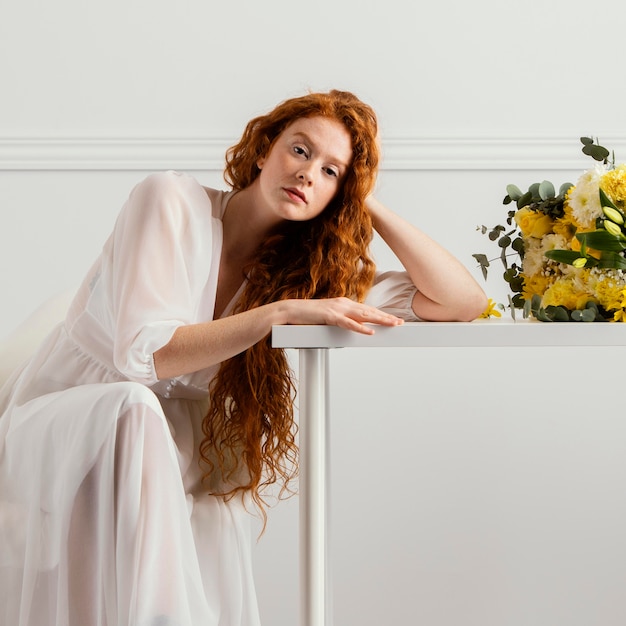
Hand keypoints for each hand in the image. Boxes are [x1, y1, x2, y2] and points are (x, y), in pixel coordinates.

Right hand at [281, 297, 403, 334]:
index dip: (381, 315)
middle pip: (369, 311)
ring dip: (379, 320)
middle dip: (386, 317)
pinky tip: (370, 331)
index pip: (367, 310)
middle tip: (400, 322)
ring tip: (392, 324)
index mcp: (344, 304)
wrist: (290, 310)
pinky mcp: (329, 316)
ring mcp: (337, 309)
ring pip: (363, 316)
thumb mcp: (329, 318)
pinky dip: (360, 328)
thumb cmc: (308, 316)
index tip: (394, 319)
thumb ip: (341, 321)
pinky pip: (348, 323)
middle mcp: (343, 304)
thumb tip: (352, 329)